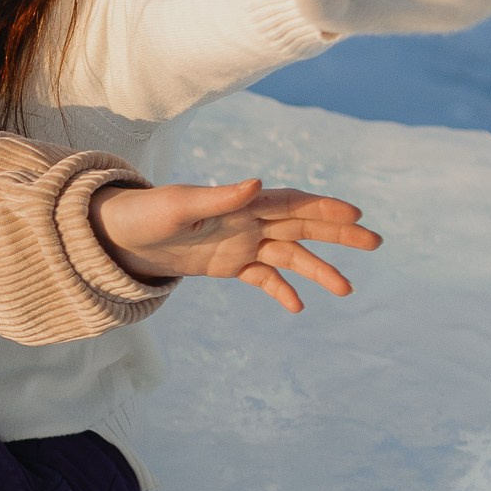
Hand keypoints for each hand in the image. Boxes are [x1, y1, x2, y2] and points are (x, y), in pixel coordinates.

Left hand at [92, 178, 379, 312]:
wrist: (115, 235)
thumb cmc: (144, 214)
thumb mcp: (179, 207)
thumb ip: (219, 198)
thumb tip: (257, 183)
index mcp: (240, 203)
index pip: (292, 204)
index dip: (324, 208)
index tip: (357, 215)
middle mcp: (246, 221)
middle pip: (301, 227)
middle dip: (338, 234)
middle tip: (375, 242)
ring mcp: (239, 243)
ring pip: (288, 257)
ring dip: (317, 270)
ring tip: (346, 290)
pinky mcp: (228, 265)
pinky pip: (262, 278)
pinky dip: (281, 290)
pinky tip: (299, 307)